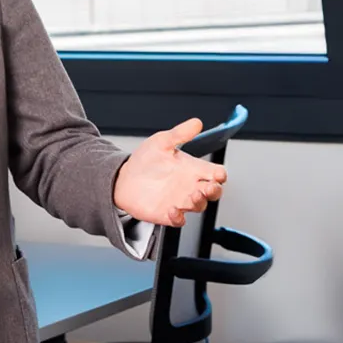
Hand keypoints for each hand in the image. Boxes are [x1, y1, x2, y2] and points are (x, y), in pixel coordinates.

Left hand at [113, 118, 227, 226]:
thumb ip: (179, 134)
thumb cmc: (144, 162)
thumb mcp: (161, 142)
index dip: (220, 174)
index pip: (216, 173)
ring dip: (198, 202)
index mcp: (192, 169)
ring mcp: (180, 201)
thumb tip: (196, 123)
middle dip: (214, 190)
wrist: (122, 179)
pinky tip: (172, 210)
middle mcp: (190, 186)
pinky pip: (178, 220)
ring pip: (199, 206)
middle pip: (213, 192)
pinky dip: (178, 217)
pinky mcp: (167, 213)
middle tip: (208, 187)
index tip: (218, 174)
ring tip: (192, 196)